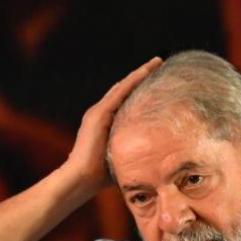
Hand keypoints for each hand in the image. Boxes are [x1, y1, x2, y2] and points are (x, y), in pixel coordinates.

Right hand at [64, 56, 161, 192]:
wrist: (80, 179)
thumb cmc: (101, 176)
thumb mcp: (123, 157)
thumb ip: (134, 150)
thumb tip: (155, 156)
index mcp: (106, 122)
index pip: (126, 100)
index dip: (140, 88)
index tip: (156, 78)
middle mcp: (101, 113)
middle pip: (125, 89)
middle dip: (142, 76)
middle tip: (159, 63)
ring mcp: (98, 112)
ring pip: (123, 86)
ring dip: (141, 73)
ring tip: (156, 62)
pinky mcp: (98, 114)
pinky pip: (120, 92)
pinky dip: (134, 80)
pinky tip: (146, 71)